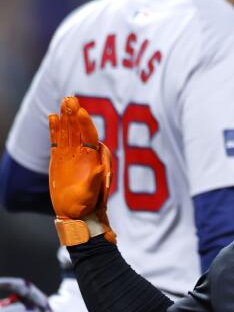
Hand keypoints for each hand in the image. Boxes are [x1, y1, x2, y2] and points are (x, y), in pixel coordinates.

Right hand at [49, 96, 115, 243]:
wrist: (76, 213)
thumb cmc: (87, 205)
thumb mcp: (92, 195)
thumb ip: (96, 182)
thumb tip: (102, 169)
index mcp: (93, 160)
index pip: (90, 137)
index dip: (86, 125)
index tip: (81, 111)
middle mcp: (83, 154)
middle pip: (79, 130)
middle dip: (75, 114)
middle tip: (71, 98)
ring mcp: (71, 155)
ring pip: (68, 132)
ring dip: (66, 117)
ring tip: (63, 100)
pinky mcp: (60, 158)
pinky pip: (57, 140)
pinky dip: (55, 129)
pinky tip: (53, 116)